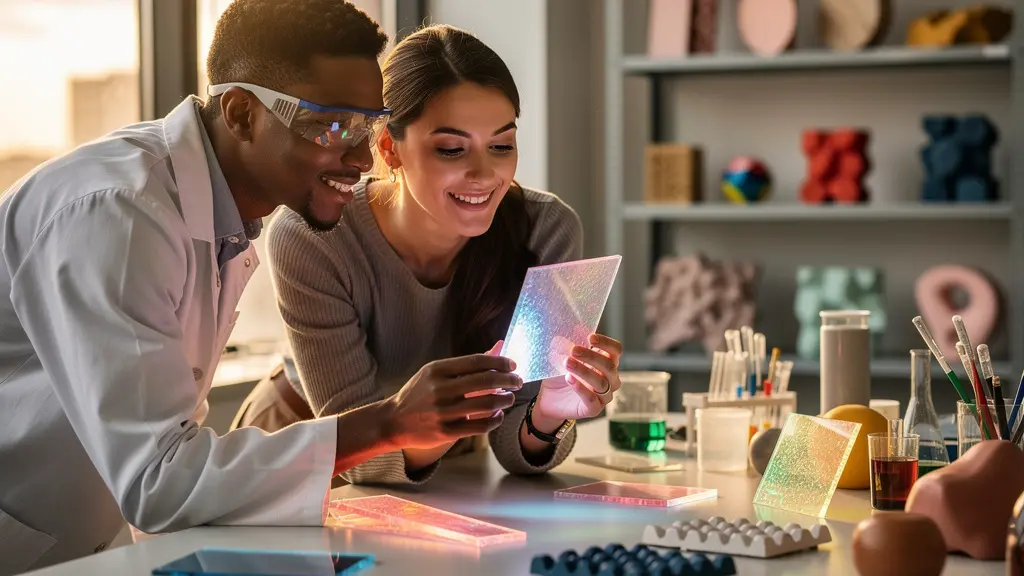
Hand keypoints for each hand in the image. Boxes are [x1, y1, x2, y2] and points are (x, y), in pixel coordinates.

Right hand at [382, 353, 522, 449]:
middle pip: (485, 381)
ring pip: (486, 405)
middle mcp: (439, 389)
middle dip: (508, 380)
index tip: (513, 365)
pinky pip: (479, 426)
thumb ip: (466, 364)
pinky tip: (498, 415)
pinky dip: (494, 420)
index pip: (477, 361)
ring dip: (504, 400)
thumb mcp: (435, 372)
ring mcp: (442, 412)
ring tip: (509, 398)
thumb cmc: (418, 393)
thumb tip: (497, 347)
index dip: (500, 362)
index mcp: (437, 370)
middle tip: (518, 381)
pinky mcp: (444, 432)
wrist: (392, 421)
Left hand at [534, 333, 622, 422]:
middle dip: (591, 356)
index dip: (606, 343)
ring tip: (567, 362)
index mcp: (607, 363)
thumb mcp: (564, 357)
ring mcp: (604, 396)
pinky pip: (591, 399)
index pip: (616, 351)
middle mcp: (610, 380)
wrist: (549, 399)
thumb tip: (572, 328)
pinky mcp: (594, 409)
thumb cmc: (561, 375)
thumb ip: (569, 345)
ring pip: (601, 382)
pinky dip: (580, 388)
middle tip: (573, 349)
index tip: (590, 337)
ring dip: (584, 370)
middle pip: (609, 366)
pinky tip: (569, 378)